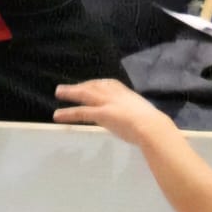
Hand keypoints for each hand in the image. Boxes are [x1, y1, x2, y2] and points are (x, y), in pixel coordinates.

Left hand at [54, 79, 170, 144]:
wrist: (152, 127)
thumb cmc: (154, 124)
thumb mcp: (145, 114)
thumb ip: (135, 114)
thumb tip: (135, 120)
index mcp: (126, 94)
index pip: (109, 84)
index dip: (97, 84)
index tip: (90, 84)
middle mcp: (115, 94)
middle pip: (94, 86)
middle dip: (81, 85)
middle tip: (68, 87)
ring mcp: (107, 103)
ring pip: (85, 94)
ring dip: (70, 92)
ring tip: (59, 93)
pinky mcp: (101, 113)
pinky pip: (81, 112)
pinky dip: (68, 113)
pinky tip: (57, 116)